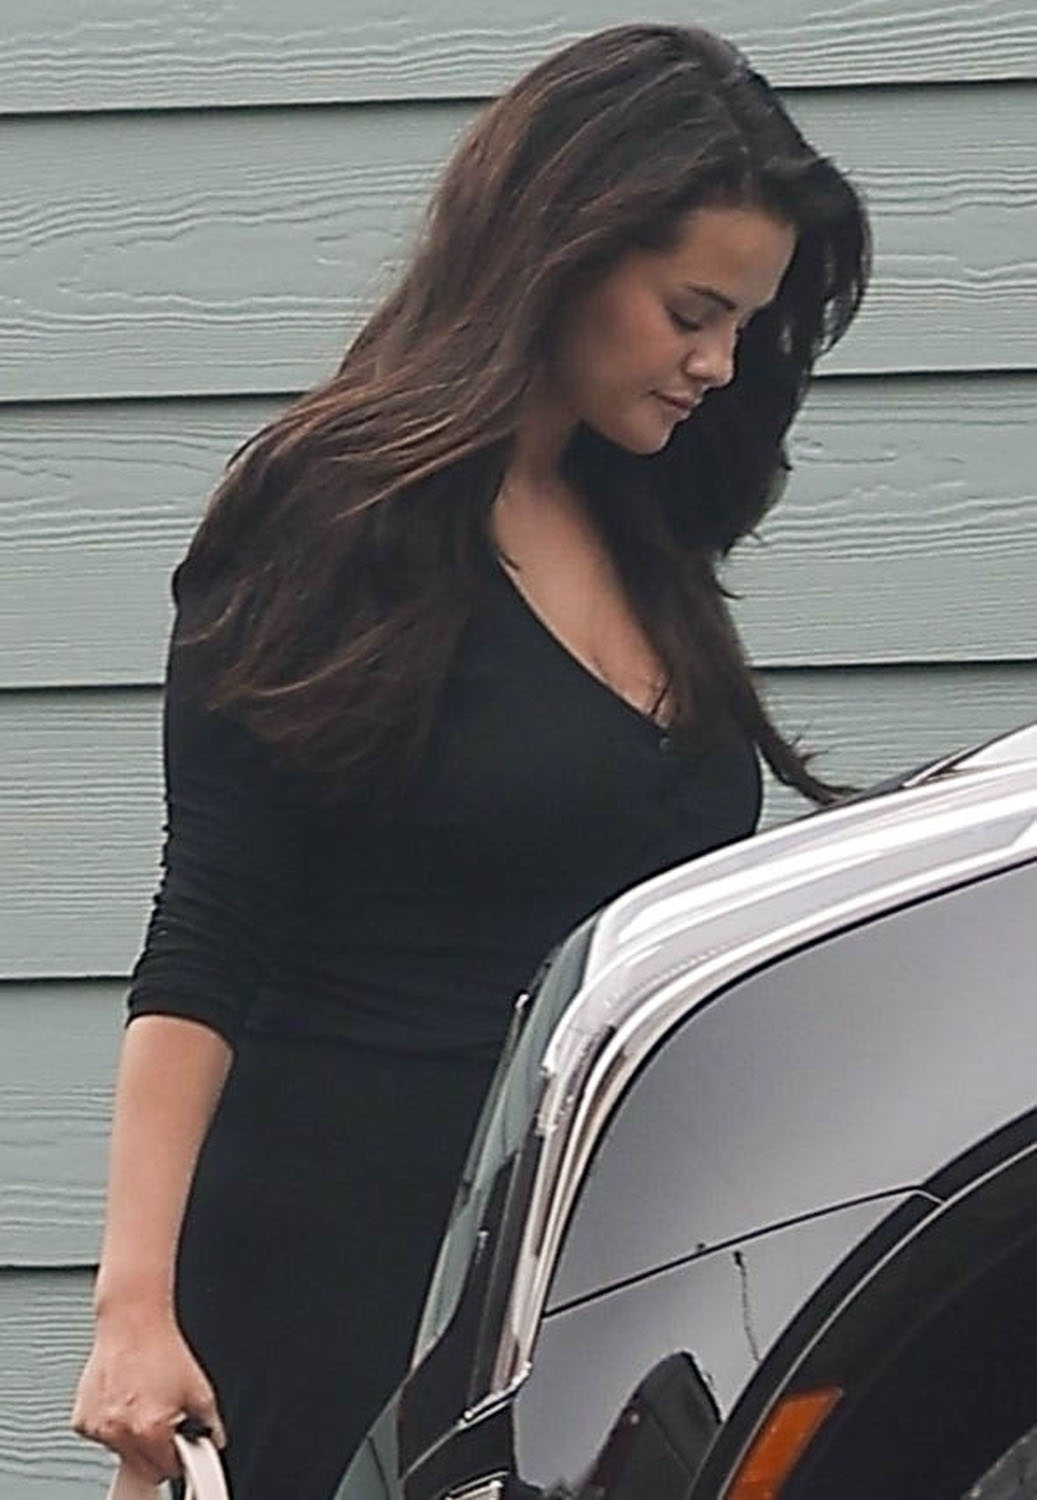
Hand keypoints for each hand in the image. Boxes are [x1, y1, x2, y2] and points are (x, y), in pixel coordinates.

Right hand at [72, 1306, 226, 1483]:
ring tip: (143, 1401)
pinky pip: (101, 1436)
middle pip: (141, 1467)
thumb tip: (213, 1439)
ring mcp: (98, 1427)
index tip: (180, 1447)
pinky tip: (124, 1398)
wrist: (133, 1322)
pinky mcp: (81, 1420)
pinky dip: (113, 1424)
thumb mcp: (199, 1388)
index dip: (178, 1458)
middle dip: (155, 1451)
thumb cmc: (162, 1348)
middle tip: (163, 1421)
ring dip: (133, 1436)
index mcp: (149, 1429)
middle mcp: (119, 1432)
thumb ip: (209, 1423)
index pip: (166, 1469)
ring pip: (120, 1451)